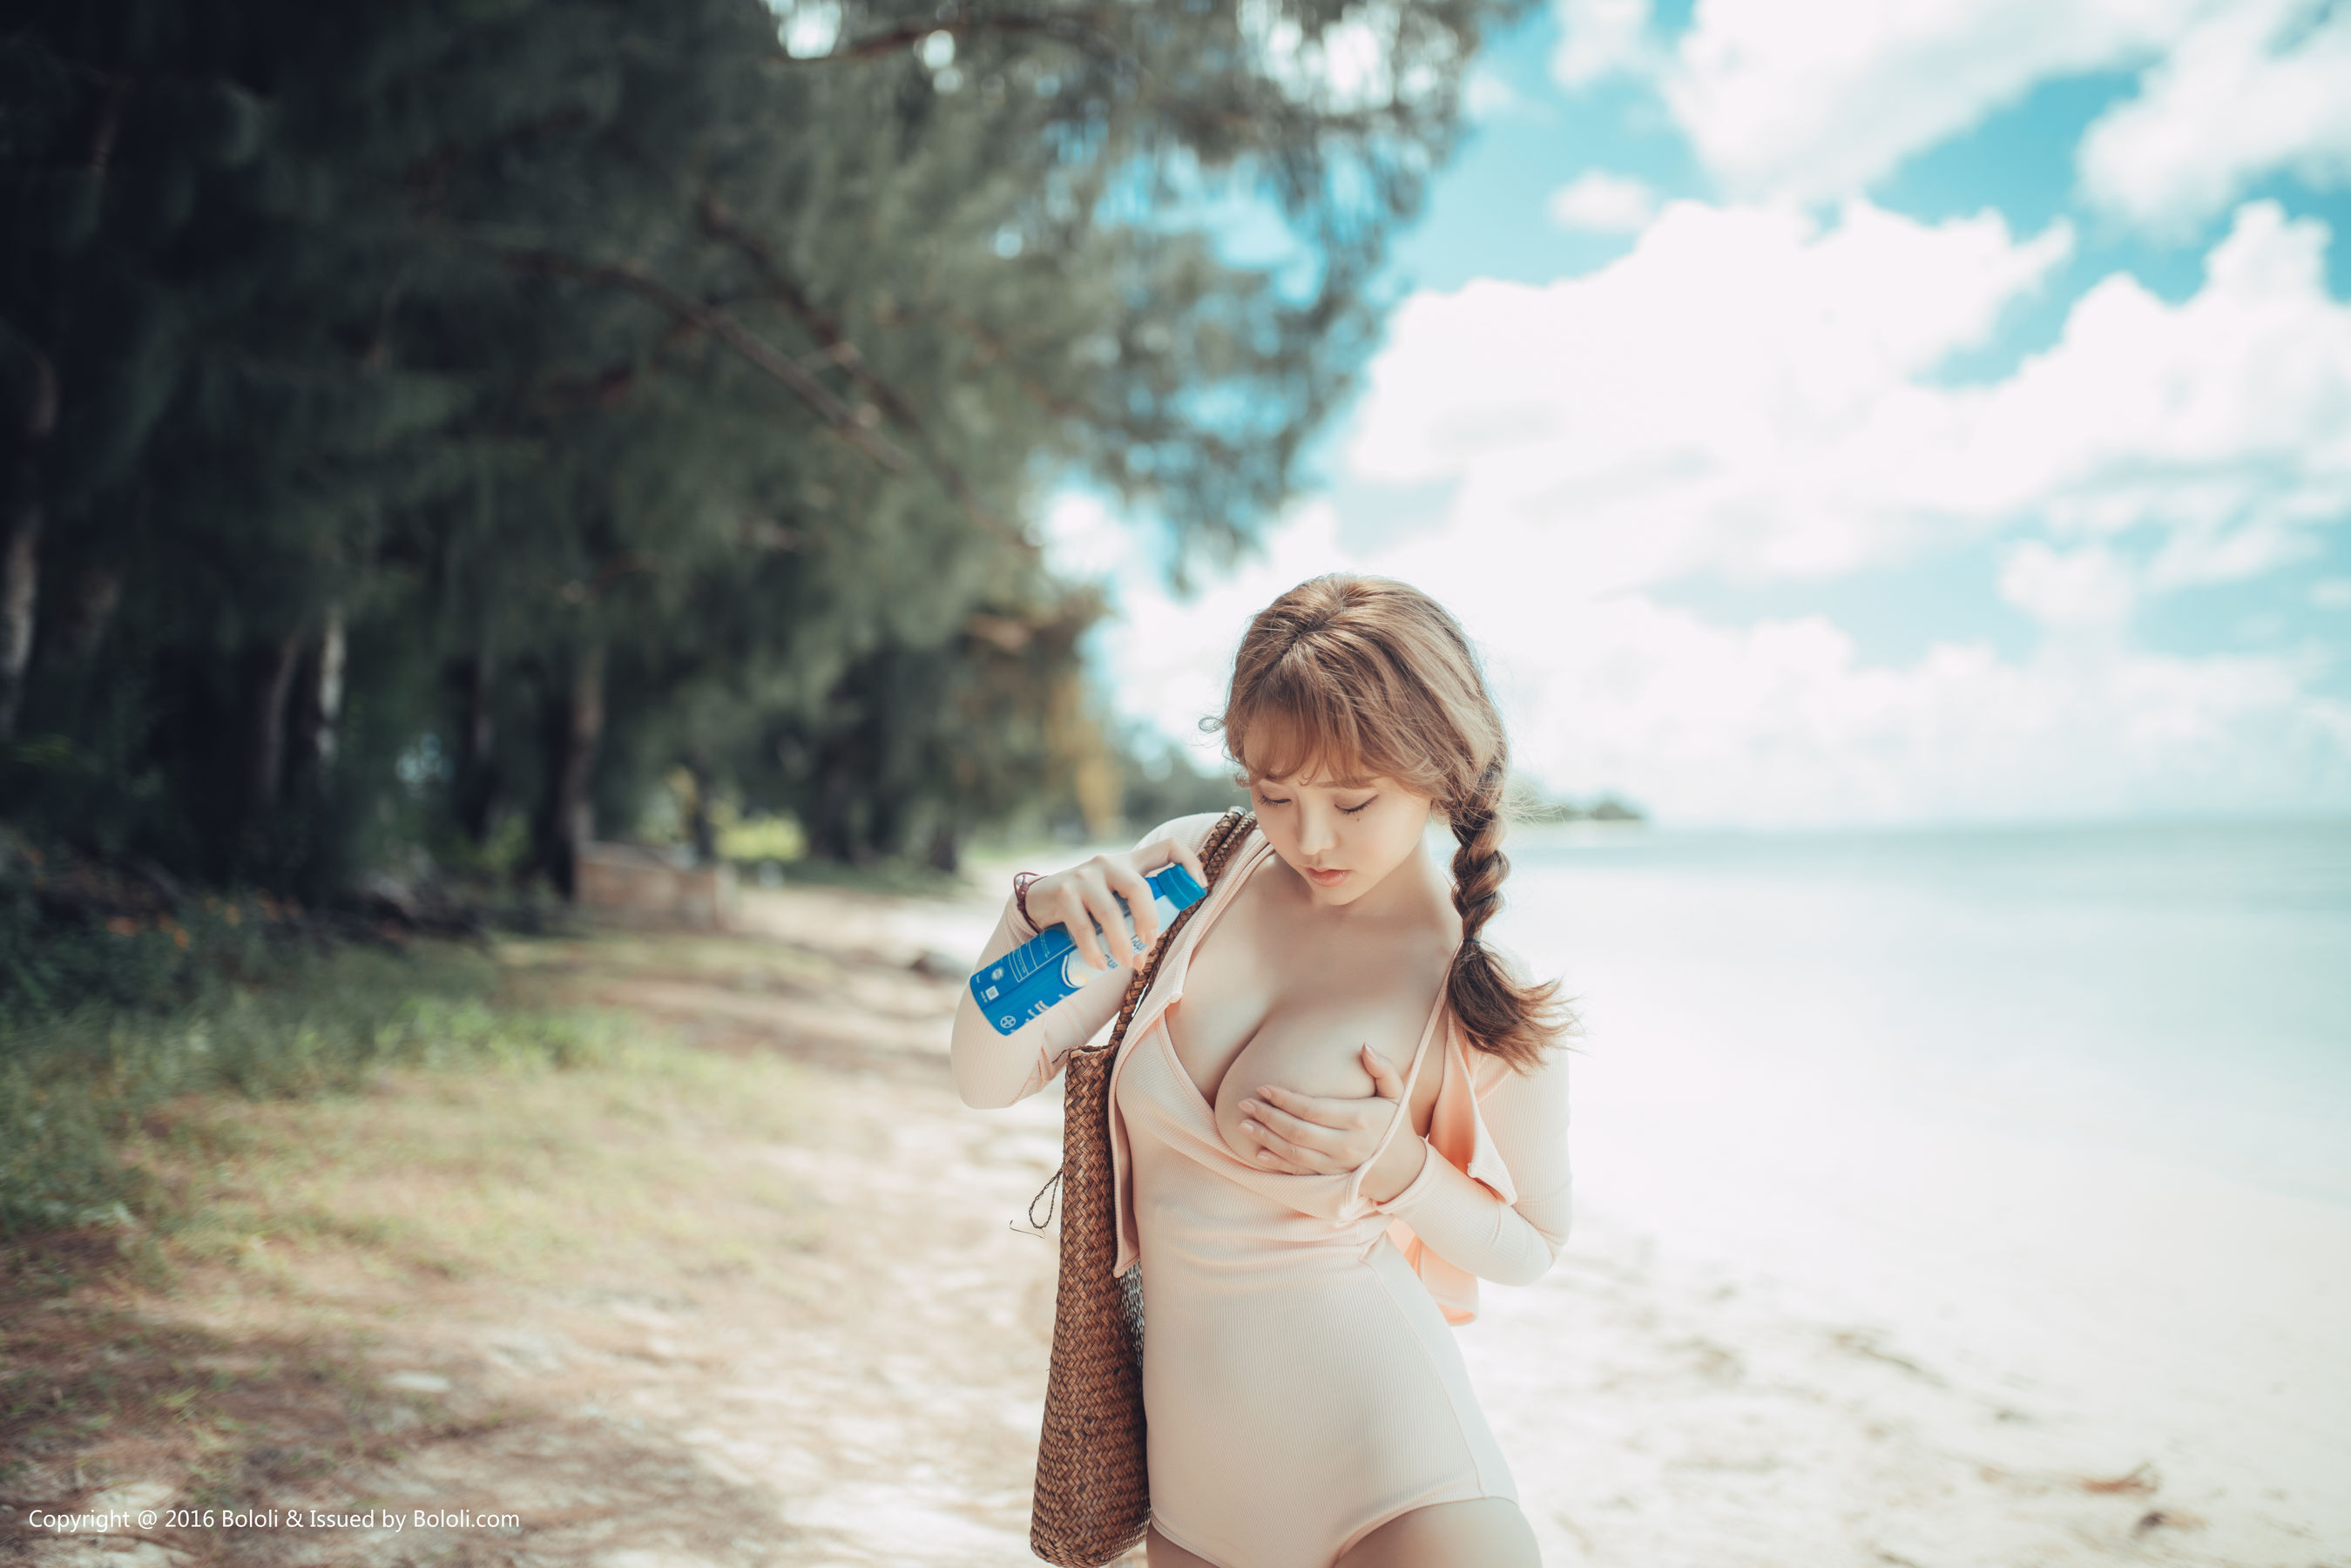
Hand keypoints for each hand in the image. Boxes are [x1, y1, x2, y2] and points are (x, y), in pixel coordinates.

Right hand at [1022, 830, 1208, 974]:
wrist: (1039, 902)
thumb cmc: (1087, 906)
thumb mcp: (1114, 902)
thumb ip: (1133, 917)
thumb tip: (1145, 954)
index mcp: (1129, 863)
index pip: (1166, 847)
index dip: (1189, 862)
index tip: (1200, 887)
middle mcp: (1108, 864)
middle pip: (1139, 887)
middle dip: (1148, 920)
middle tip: (1148, 944)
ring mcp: (1084, 876)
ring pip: (1111, 912)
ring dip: (1121, 943)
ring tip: (1124, 963)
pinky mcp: (1063, 893)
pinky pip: (1084, 927)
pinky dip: (1094, 950)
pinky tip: (1099, 964)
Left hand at [1235, 1045, 1420, 1185]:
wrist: (1403, 1169)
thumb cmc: (1394, 1123)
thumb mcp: (1397, 1093)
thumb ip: (1383, 1068)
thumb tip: (1365, 1046)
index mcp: (1359, 1119)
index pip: (1313, 1108)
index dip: (1285, 1099)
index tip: (1263, 1087)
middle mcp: (1346, 1144)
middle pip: (1298, 1131)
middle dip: (1268, 1117)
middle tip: (1244, 1104)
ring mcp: (1337, 1165)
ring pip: (1294, 1153)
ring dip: (1266, 1139)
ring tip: (1243, 1125)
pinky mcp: (1330, 1179)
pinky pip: (1298, 1173)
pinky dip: (1277, 1164)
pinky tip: (1258, 1153)